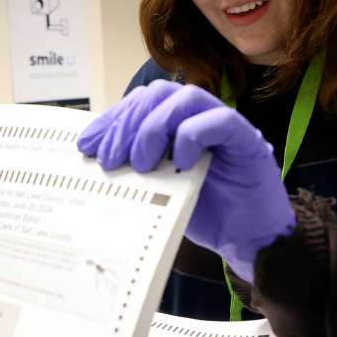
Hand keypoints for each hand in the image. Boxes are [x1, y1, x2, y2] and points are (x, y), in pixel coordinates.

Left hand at [78, 81, 294, 280]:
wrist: (249, 243)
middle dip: (127, 123)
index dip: (111, 119)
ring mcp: (225, 127)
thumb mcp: (160, 190)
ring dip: (154, 127)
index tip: (86, 146)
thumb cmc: (207, 215)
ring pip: (186, 98)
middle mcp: (201, 118)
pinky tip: (179, 163)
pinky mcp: (248, 142)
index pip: (141, 103)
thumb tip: (96, 161)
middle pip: (158, 94)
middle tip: (109, 159)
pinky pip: (220, 121)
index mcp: (178, 125)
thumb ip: (138, 169)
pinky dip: (193, 135)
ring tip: (140, 163)